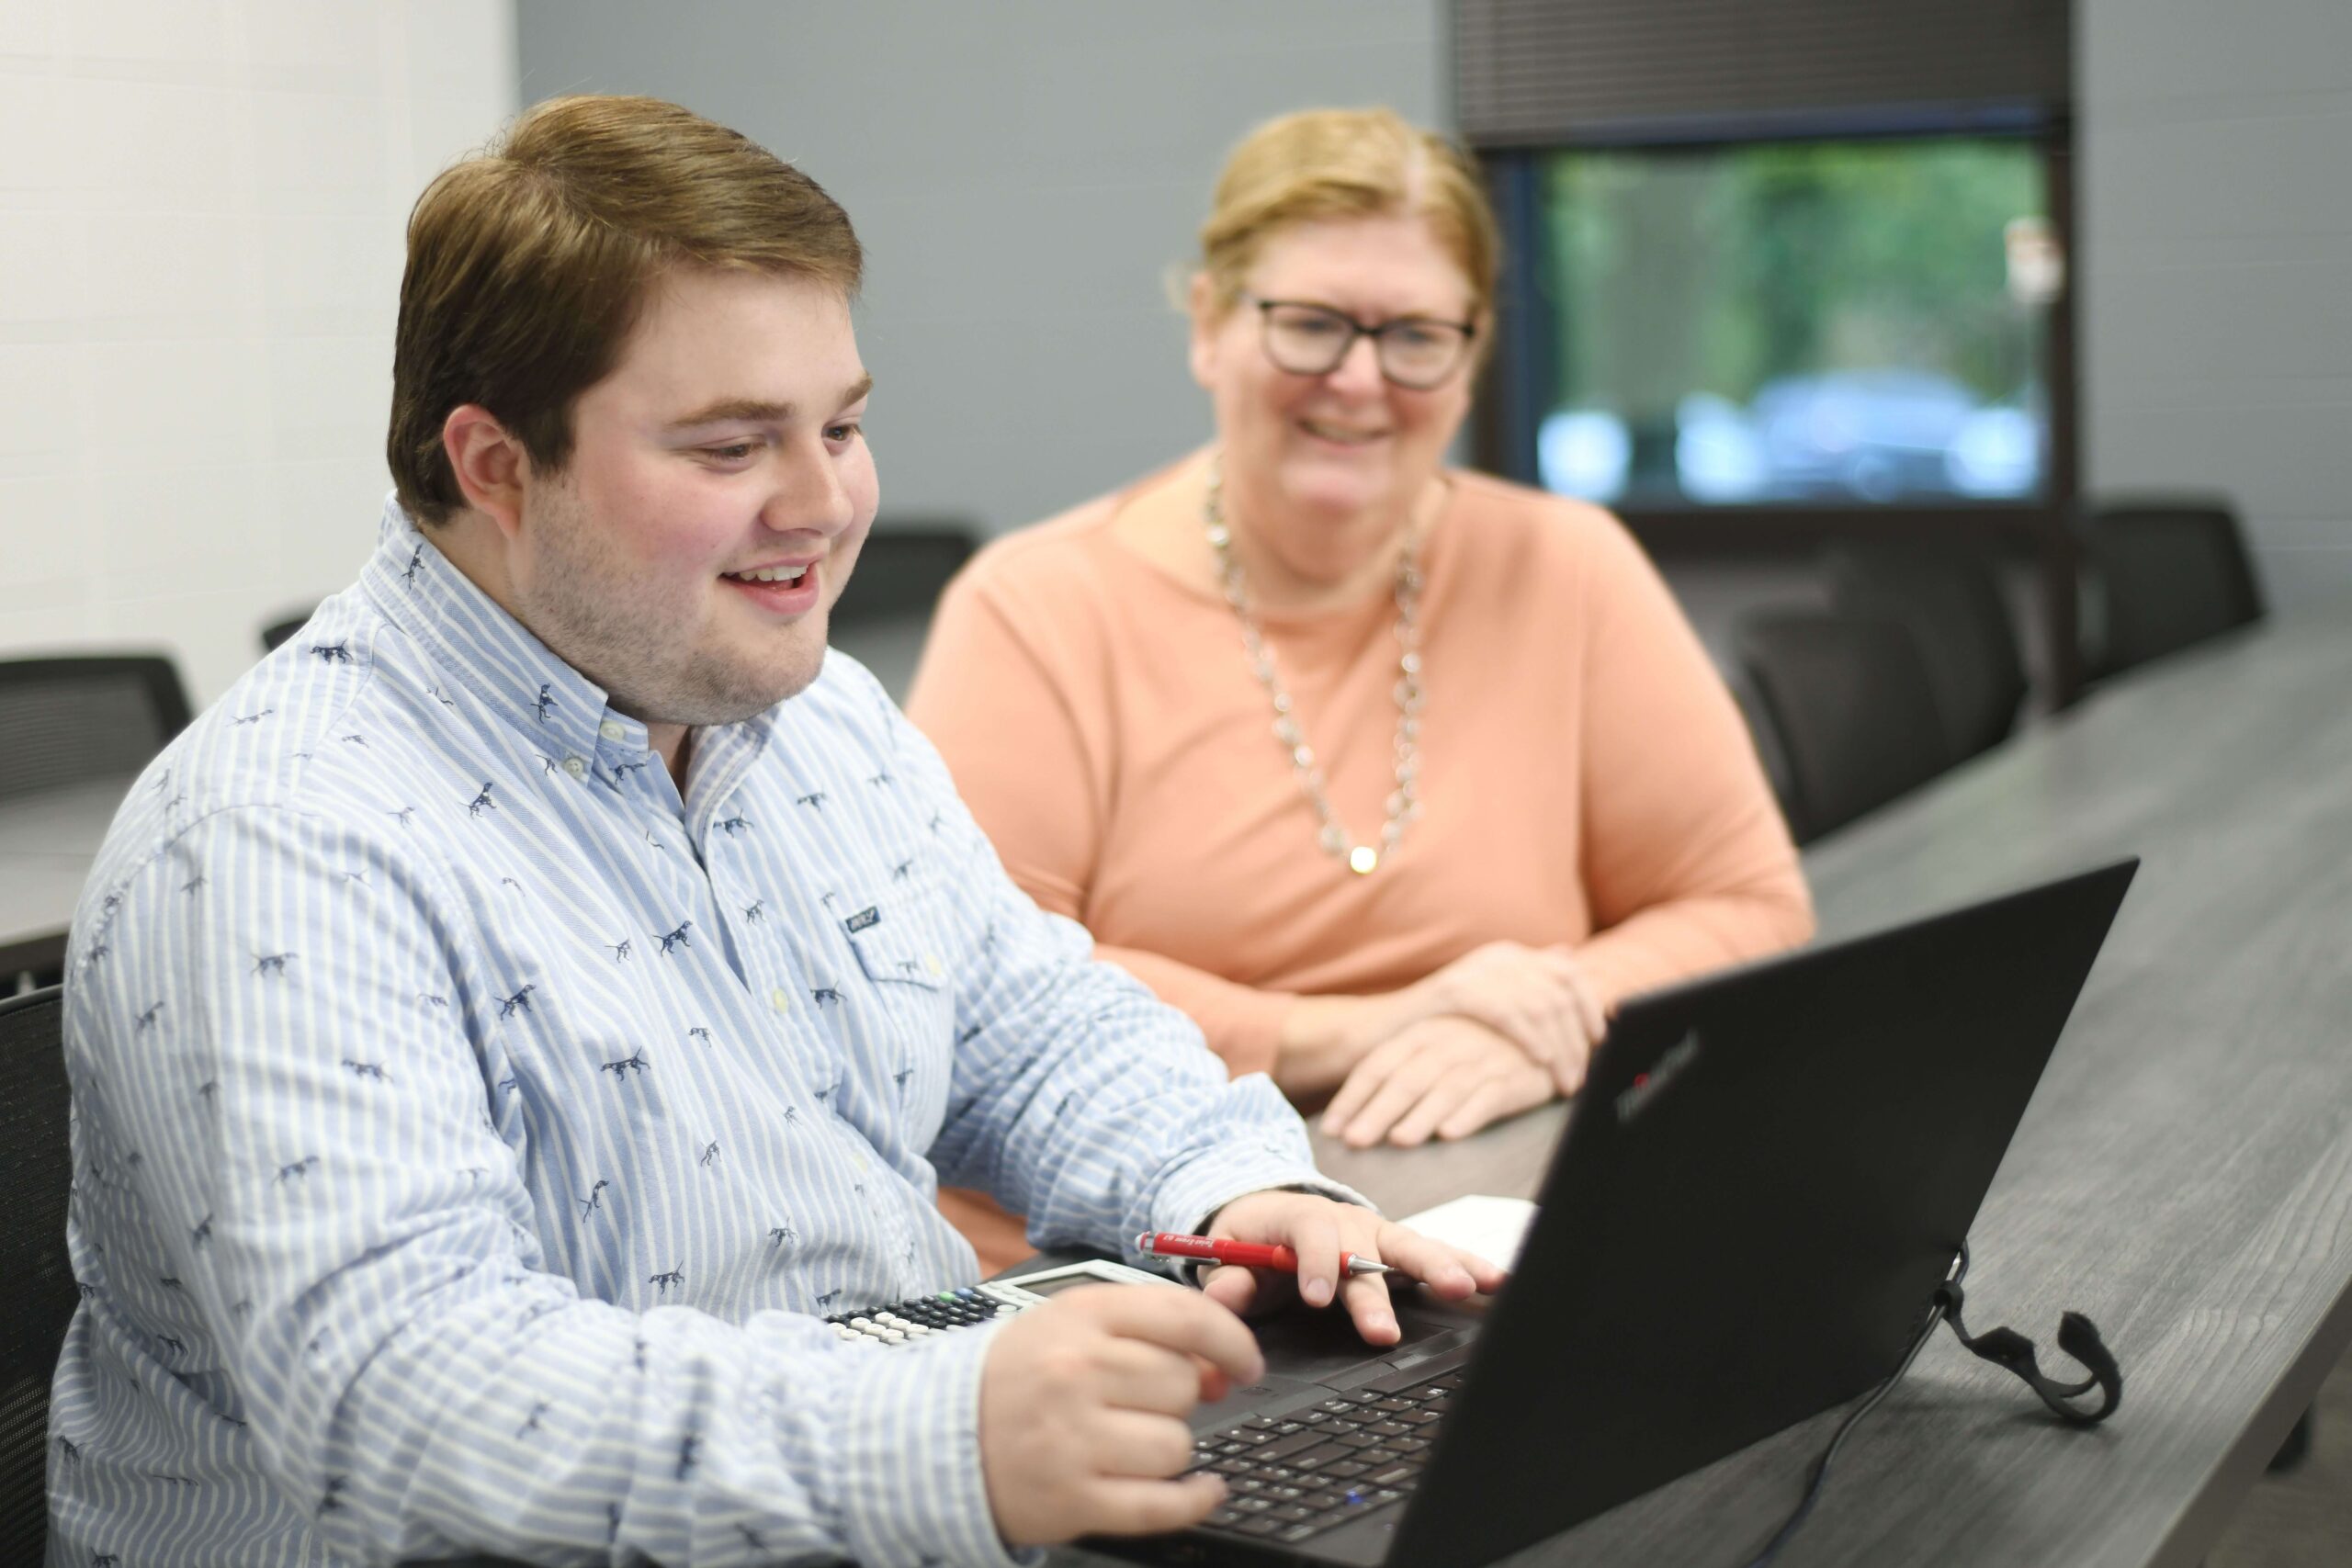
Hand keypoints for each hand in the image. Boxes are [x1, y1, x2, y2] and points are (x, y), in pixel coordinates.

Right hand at [979, 1284, 1263, 1545]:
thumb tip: (1227, 1356)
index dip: (1232, 1342)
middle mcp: (1076, 1374)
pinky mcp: (1073, 1499)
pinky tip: (1199, 1490)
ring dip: (1168, 1447)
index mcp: (1080, 1318)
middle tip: (1144, 1403)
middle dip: (1177, 1398)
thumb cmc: (1016, 1377)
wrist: (936, 1435)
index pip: (1185, 1319)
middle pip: (1182, 1385)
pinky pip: (1163, 1504)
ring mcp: (1072, 1440)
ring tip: (1131, 1442)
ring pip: (1176, 1445)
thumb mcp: (1073, 1328)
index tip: (1245, 1362)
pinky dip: (1193, 1500)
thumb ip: (1151, 1328)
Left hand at [1199, 1189, 1505, 1346]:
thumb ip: (1227, 1278)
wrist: (1269, 1210)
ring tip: (1465, 1288)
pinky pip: (1432, 1253)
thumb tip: (1223, 1296)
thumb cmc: (1251, 1240)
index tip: (1317, 1298)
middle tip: (1385, 1328)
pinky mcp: (1397, 1247)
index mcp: (1298, 1217)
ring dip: (1438, 1265)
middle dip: (1377, 1288)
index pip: (1309, 1232)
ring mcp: (1375, 1232)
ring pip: (1408, 1246)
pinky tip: (1496, 1279)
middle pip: (1365, 1248)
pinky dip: (1465, 1263)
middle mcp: (1343, 1220)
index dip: (1314, 1263)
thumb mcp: (1227, 1253)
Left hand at [1321, 1016, 1555, 1148]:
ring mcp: (1481, 1060)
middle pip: (1407, 1079)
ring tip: (1398, 1141)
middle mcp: (1448, 1043)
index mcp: (1421, 1033)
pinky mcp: (1514, 1079)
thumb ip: (1399, 1070)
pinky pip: (1489, 1097)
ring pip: (1445, 1089)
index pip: (1378, 1064)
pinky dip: (1469, 1115)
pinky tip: (1450, 1134)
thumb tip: (1352, 1112)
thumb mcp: (1435, 1044)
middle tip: (1355, 1140)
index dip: (1353, 1096)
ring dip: (1420, 1116)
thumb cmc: (1474, 1045)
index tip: (1332, 1128)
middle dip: (1378, 1110)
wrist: (1539, 1032)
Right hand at [1404, 941, 1604, 1095]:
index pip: (1568, 973)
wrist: (1381, 1029)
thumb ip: (1528, 982)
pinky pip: (1506, 1012)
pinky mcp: (1455, 991)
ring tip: (1564, 1080)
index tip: (1599, 1041)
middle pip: (1558, 993)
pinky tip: (1540, 1060)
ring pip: (1538, 1006)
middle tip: (1580, 1075)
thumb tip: (1569, 957)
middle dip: (1576, 1038)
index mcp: (1510, 956)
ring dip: (1559, 1047)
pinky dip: (1529, 1037)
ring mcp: (1475, 970)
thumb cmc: (1441, 1025)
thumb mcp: (1490, 998)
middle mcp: (1498, 957)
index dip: (1589, 1007)